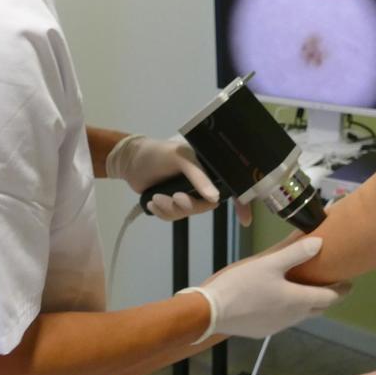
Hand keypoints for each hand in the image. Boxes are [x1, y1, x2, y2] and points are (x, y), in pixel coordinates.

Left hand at [106, 135, 252, 225]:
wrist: (130, 162)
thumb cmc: (158, 153)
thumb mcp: (181, 159)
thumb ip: (199, 177)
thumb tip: (214, 199)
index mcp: (208, 168)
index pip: (231, 186)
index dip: (241, 203)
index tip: (245, 221)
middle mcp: (201, 182)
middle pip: (206, 205)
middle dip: (189, 205)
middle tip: (173, 197)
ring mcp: (186, 193)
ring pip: (188, 213)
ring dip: (171, 209)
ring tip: (157, 198)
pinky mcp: (172, 203)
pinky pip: (174, 217)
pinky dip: (162, 212)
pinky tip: (152, 202)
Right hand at [182, 237, 349, 340]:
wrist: (212, 312)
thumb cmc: (243, 285)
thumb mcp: (270, 263)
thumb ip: (296, 252)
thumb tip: (320, 243)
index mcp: (298, 300)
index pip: (330, 298)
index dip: (341, 290)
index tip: (348, 282)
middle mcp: (293, 317)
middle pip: (318, 308)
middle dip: (326, 297)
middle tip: (328, 282)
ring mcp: (278, 326)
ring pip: (301, 314)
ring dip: (307, 303)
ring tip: (303, 287)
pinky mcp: (263, 331)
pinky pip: (284, 319)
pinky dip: (289, 309)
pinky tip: (278, 298)